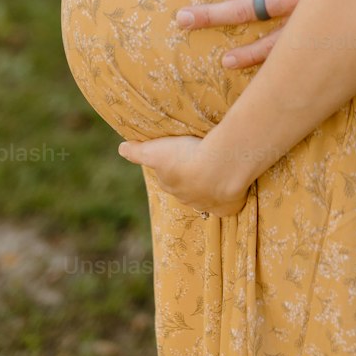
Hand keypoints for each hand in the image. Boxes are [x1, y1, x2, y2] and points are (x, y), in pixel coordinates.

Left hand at [118, 134, 248, 216]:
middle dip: (191, 178)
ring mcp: (208, 204)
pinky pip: (227, 206)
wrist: (219, 168)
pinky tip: (233, 191)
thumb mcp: (156, 150)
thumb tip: (121, 148)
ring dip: (210, 186)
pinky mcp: (228, 207)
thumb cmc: (186, 156)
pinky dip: (230, 201)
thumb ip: (138, 151)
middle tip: (200, 161)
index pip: (167, 177)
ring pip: (206, 196)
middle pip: (187, 188)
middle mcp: (187, 198)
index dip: (172, 167)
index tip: (179, 156)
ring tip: (218, 171)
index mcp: (171, 185)